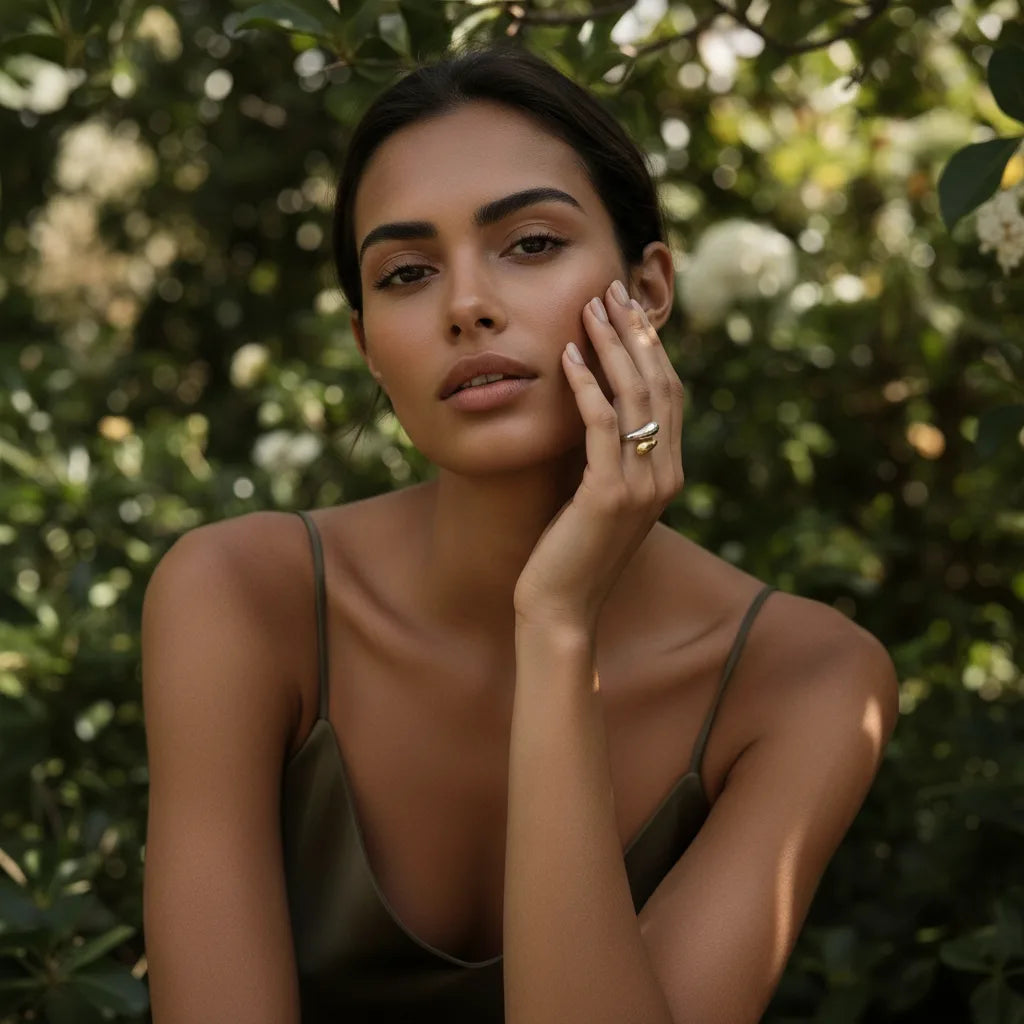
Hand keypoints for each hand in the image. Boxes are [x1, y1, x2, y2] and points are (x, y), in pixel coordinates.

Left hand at [512, 279, 685, 635]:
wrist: (563, 609)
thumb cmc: (574, 553)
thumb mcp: (603, 499)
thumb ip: (613, 460)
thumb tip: (601, 412)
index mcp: (668, 473)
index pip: (668, 396)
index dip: (652, 348)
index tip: (630, 310)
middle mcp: (664, 475)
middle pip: (657, 386)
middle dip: (636, 333)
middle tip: (614, 290)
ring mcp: (641, 486)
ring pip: (633, 398)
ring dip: (611, 346)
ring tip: (592, 306)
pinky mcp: (607, 495)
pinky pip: (600, 425)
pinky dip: (585, 385)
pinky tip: (567, 354)